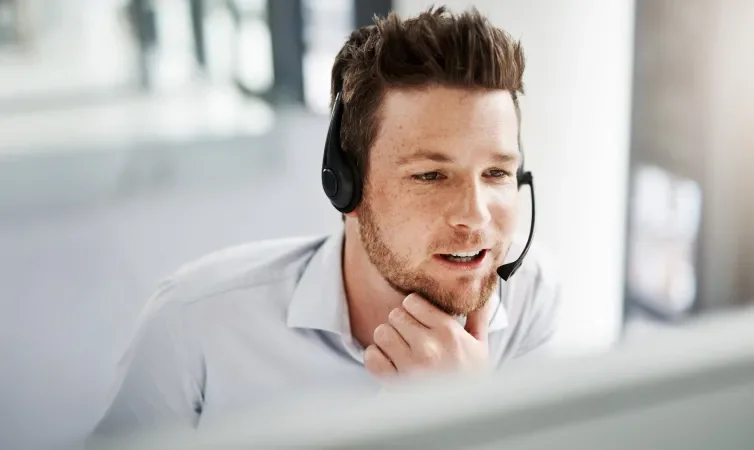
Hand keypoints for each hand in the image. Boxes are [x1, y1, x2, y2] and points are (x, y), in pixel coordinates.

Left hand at [364, 293, 490, 381]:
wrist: (463, 414)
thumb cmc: (471, 378)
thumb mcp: (480, 346)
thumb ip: (478, 316)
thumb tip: (483, 292)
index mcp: (449, 333)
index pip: (412, 301)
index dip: (413, 307)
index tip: (418, 317)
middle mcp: (428, 347)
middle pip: (395, 314)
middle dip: (401, 322)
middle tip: (410, 334)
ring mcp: (410, 366)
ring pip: (381, 332)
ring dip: (387, 338)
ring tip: (399, 348)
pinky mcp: (395, 383)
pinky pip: (371, 357)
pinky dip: (375, 357)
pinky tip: (389, 361)